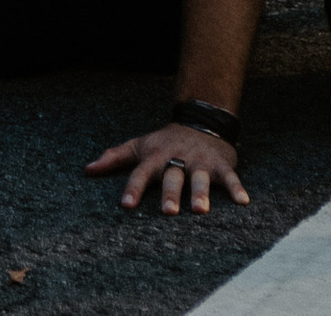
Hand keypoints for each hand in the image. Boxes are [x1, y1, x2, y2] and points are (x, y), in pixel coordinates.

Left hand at [87, 119, 250, 215]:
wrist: (200, 119)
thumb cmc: (165, 141)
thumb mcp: (140, 145)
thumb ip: (115, 157)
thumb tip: (86, 169)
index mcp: (156, 156)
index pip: (141, 172)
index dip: (133, 188)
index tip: (125, 206)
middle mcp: (177, 157)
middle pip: (172, 177)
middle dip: (170, 194)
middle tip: (168, 212)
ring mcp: (199, 160)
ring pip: (199, 177)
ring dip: (200, 193)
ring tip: (200, 210)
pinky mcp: (220, 162)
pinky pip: (229, 176)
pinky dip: (237, 187)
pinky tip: (243, 202)